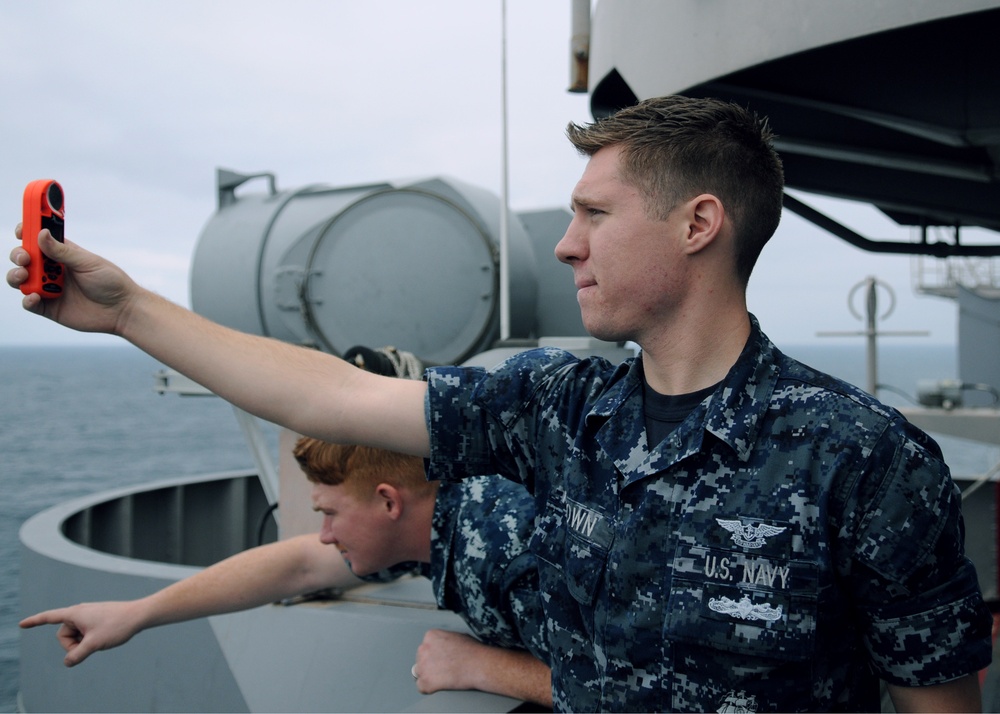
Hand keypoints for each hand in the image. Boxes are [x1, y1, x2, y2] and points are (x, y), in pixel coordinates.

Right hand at [8, 223, 138, 334]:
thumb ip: (62, 251)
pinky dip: (27, 299)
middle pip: (25, 259)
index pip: (38, 240)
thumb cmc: (111, 281)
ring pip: (22, 280)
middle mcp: (52, 269)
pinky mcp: (49, 307)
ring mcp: (49, 288)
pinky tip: (34, 297)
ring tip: (24, 275)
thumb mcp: (88, 263)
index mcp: (62, 254)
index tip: (21, 231)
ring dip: (16, 276)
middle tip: (25, 259)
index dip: (27, 233)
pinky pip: (29, 303)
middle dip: (19, 255)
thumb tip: (41, 233)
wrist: (123, 310)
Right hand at [20, 601, 144, 666]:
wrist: (139, 616)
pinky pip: (85, 635)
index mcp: (75, 613)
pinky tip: (105, 637)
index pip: (49, 618)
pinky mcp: (96, 620)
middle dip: (73, 645)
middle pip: (64, 636)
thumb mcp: (94, 644)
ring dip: (84, 643)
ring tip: (102, 638)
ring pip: (76, 637)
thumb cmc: (117, 626)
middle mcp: (79, 612)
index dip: (35, 622)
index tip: (22, 624)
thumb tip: (68, 662)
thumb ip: (77, 655)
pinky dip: (91, 641)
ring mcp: (88, 616)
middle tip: (92, 644)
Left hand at [412, 629, 551, 705]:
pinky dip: (434, 689)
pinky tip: (448, 685)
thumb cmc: (481, 650)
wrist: (487, 665)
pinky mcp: (427, 680)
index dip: (438, 654)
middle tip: (452, 668)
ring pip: (420, 674)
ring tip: (453, 675)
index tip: (450, 658)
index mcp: (433, 633)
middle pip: (421, 660)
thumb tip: (452, 644)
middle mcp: (425, 646)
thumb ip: (451, 639)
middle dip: (433, 665)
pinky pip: (424, 687)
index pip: (426, 646)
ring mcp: (424, 663)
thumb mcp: (463, 635)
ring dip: (433, 677)